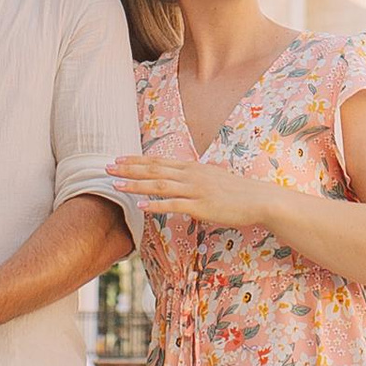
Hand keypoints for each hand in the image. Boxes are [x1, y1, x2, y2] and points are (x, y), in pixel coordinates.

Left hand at [102, 154, 272, 235]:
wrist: (259, 199)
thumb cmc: (238, 191)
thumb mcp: (214, 177)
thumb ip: (196, 177)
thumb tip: (184, 178)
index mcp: (192, 168)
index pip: (158, 161)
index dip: (136, 160)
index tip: (118, 159)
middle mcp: (190, 175)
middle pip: (154, 170)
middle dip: (129, 169)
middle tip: (107, 168)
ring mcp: (195, 190)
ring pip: (159, 185)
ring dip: (136, 185)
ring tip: (116, 185)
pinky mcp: (201, 206)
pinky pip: (175, 205)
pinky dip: (157, 205)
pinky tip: (142, 207)